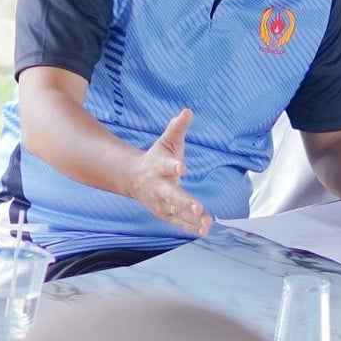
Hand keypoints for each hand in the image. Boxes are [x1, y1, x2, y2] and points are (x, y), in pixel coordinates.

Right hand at [129, 109, 211, 236]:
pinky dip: (189, 227)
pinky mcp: (164, 213)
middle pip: (171, 195)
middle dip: (184, 202)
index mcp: (158, 166)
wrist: (134, 179)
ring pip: (176, 211)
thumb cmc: (156, 158)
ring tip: (206, 222)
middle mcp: (158, 186)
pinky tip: (203, 230)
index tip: (182, 167)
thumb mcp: (166, 141)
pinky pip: (177, 222)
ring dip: (190, 218)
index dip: (173, 165)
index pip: (166, 165)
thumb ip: (177, 128)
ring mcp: (160, 202)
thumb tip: (187, 111)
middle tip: (197, 207)